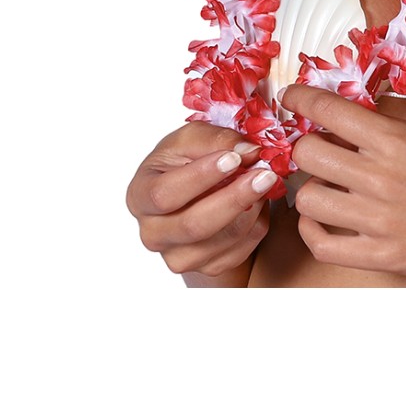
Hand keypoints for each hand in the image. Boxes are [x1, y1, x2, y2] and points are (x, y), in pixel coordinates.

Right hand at [126, 121, 276, 281]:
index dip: (200, 177)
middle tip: (264, 174)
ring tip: (266, 182)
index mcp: (140, 196)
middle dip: (234, 197)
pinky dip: (256, 224)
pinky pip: (239, 251)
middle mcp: (153, 233)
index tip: (232, 158)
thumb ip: (216, 139)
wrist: (193, 191)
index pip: (165, 194)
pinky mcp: (207, 267)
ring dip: (251, 209)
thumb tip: (248, 151)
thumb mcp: (191, 138)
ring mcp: (178, 256)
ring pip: (221, 240)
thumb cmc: (184, 160)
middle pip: (194, 225)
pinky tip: (258, 201)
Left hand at [284, 84, 405, 283]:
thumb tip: (363, 103)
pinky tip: (323, 219)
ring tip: (329, 185)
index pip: (329, 110)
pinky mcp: (382, 256)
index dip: (301, 99)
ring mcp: (379, 221)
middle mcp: (381, 177)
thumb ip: (398, 117)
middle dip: (307, 145)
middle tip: (318, 147)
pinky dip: (313, 230)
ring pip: (308, 198)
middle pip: (307, 153)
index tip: (292, 98)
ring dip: (313, 188)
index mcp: (397, 140)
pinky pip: (322, 244)